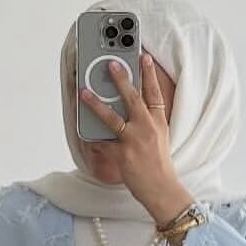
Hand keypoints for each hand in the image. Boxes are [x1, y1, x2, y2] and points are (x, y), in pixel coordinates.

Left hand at [78, 51, 193, 226]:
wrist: (161, 189)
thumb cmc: (159, 165)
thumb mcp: (160, 137)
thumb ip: (148, 121)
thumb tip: (132, 108)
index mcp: (157, 122)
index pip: (154, 93)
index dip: (149, 74)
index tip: (144, 57)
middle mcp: (146, 128)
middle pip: (132, 98)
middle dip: (121, 79)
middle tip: (111, 64)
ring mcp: (133, 141)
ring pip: (112, 117)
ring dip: (95, 104)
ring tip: (84, 93)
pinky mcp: (122, 155)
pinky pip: (102, 143)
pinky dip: (93, 138)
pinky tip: (84, 131)